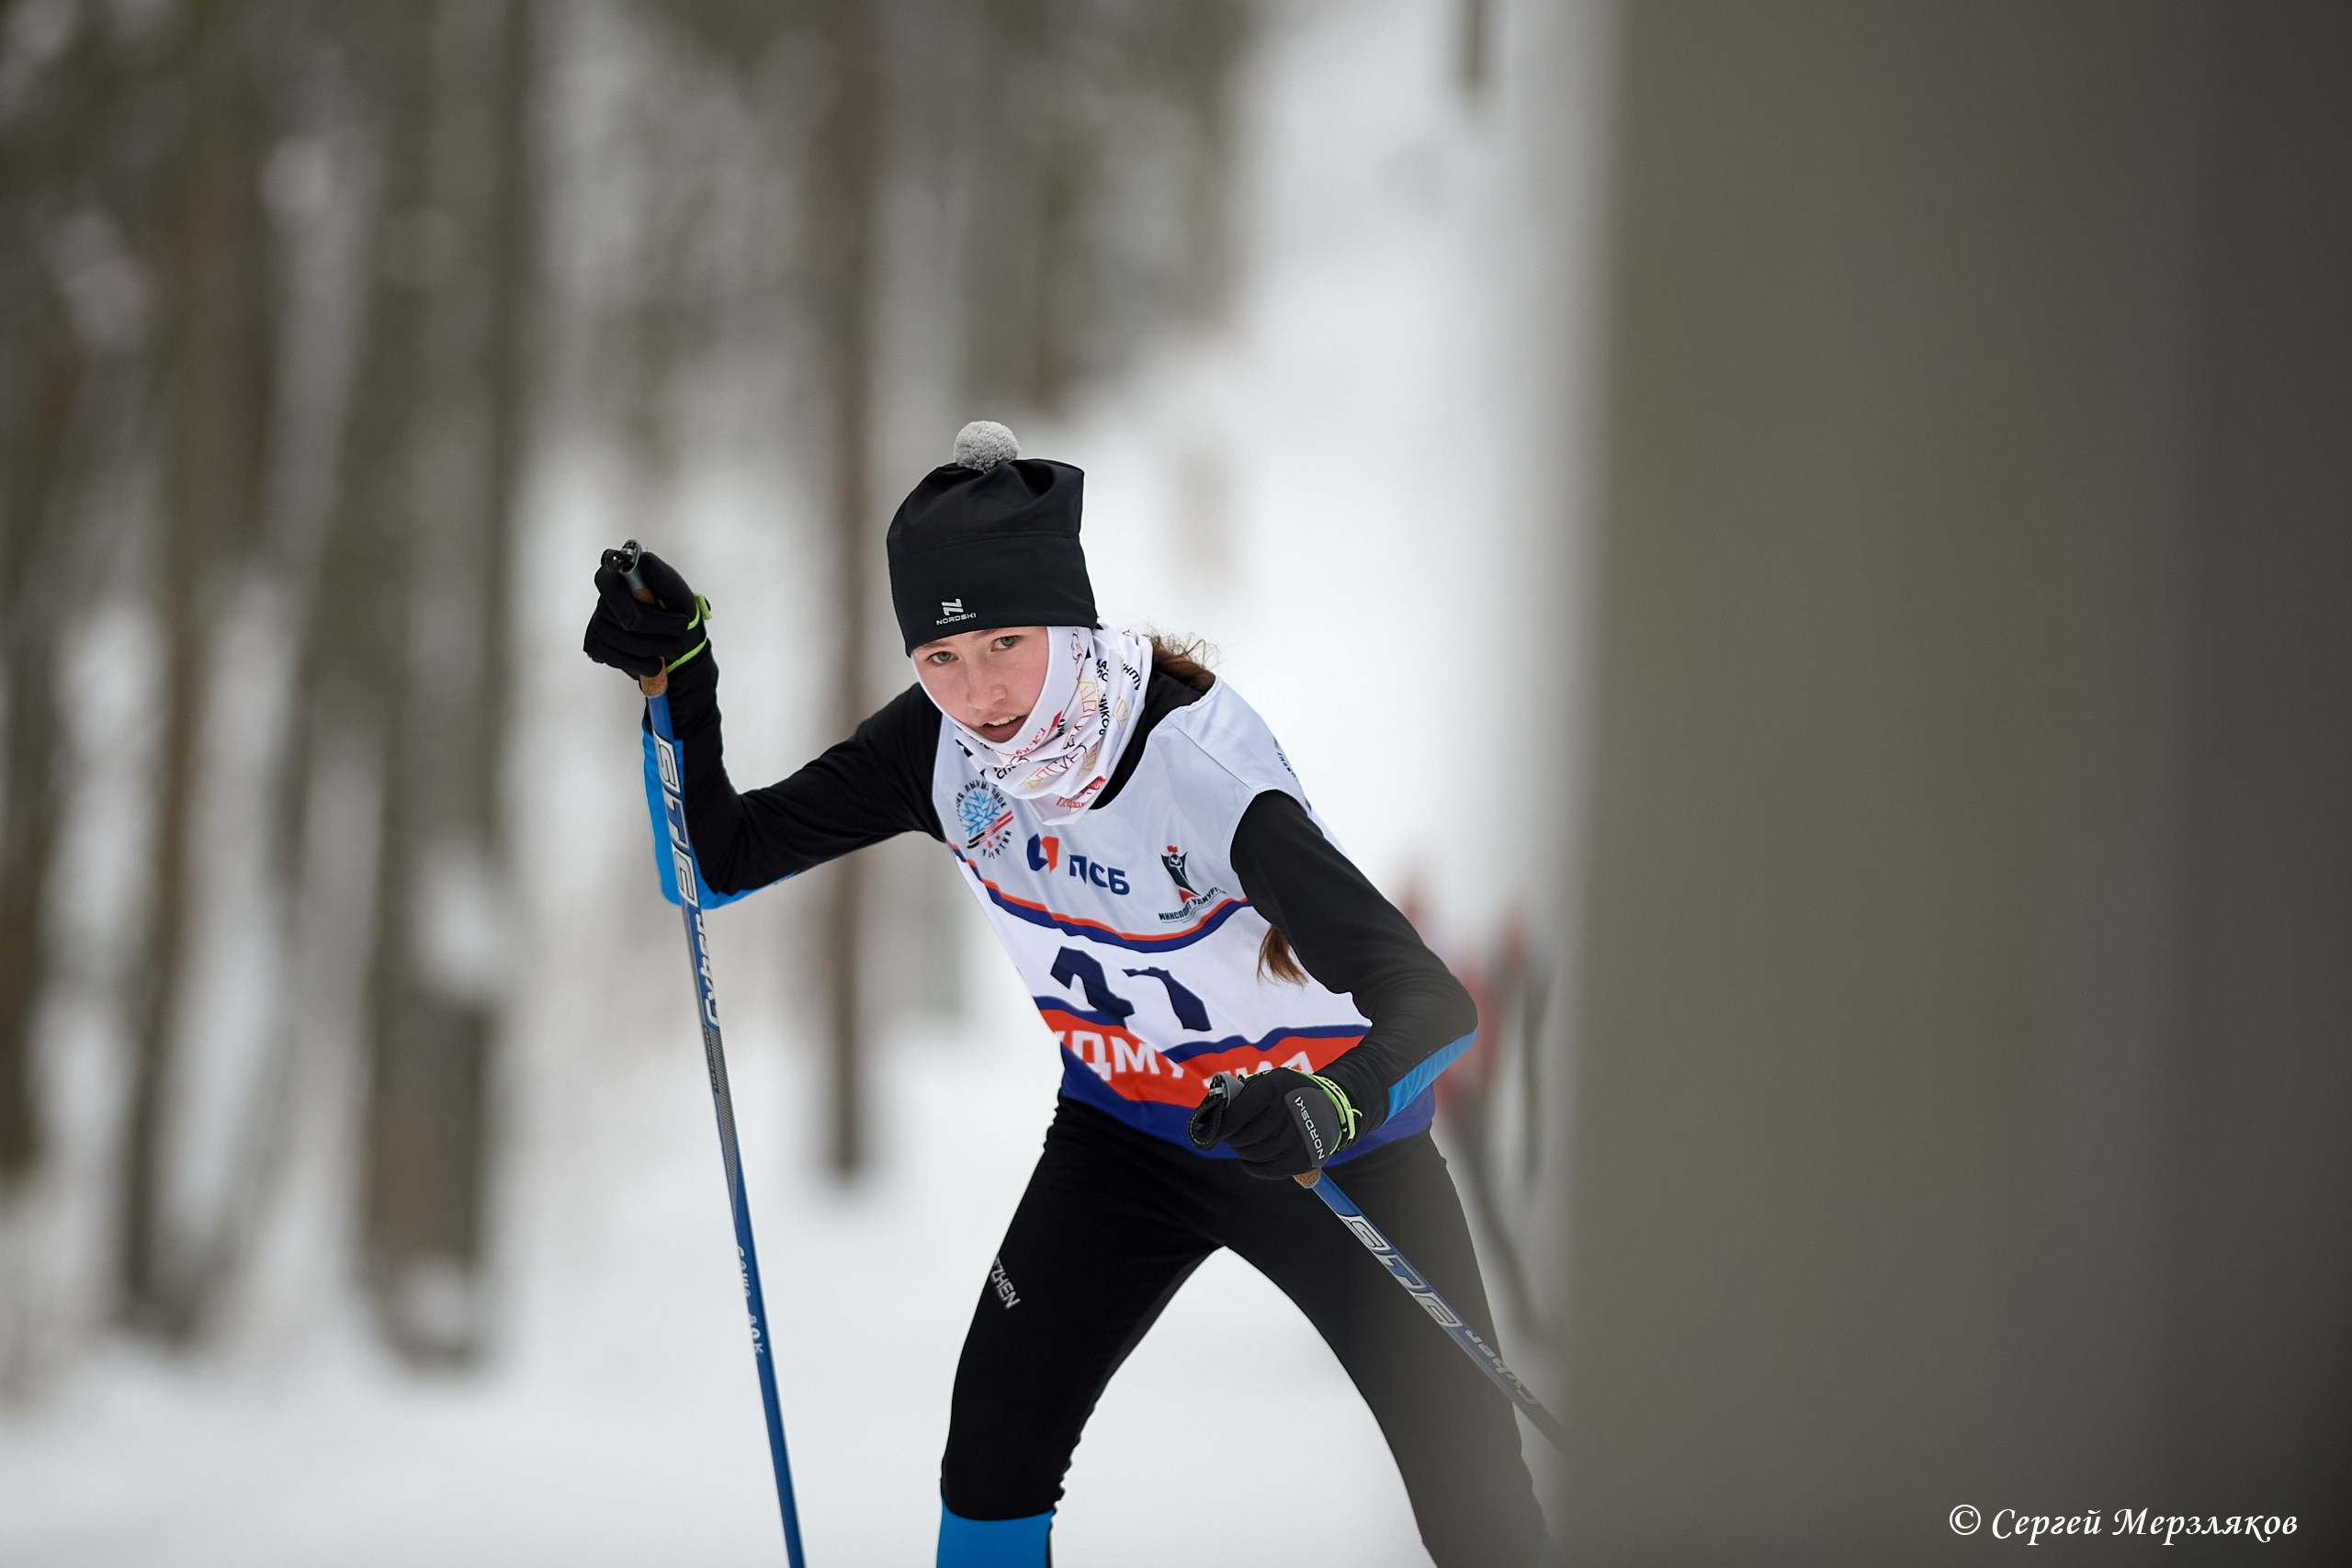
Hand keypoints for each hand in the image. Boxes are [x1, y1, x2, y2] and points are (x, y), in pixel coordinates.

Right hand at [583, 548, 708, 679]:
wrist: (679, 642)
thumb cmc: (677, 611)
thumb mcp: (678, 592)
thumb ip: (662, 576)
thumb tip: (643, 560)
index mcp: (620, 576)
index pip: (609, 583)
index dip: (624, 602)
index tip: (645, 613)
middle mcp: (604, 597)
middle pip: (628, 620)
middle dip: (661, 628)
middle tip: (681, 630)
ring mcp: (597, 622)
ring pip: (626, 642)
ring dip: (658, 649)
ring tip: (675, 648)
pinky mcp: (595, 645)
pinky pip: (618, 659)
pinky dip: (644, 664)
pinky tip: (655, 660)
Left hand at [1187, 1068, 1359, 1179]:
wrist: (1332, 1104)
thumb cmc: (1287, 1093)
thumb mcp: (1268, 1081)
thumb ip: (1239, 1094)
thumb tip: (1209, 1116)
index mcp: (1273, 1088)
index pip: (1236, 1114)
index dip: (1218, 1127)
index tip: (1206, 1134)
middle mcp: (1288, 1111)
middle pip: (1243, 1137)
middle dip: (1230, 1139)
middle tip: (1228, 1137)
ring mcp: (1299, 1136)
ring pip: (1254, 1154)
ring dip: (1242, 1151)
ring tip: (1242, 1144)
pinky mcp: (1306, 1157)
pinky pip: (1267, 1170)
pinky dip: (1252, 1167)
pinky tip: (1248, 1160)